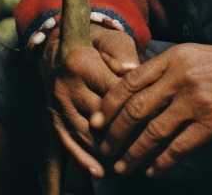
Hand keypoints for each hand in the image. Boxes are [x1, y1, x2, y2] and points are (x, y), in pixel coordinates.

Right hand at [40, 23, 140, 176]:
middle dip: (123, 130)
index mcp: (81, 63)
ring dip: (104, 150)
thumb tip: (133, 69)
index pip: (112, 90)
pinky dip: (81, 158)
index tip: (157, 114)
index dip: (135, 103)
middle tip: (149, 143)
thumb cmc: (95, 44)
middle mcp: (66, 86)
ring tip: (128, 162)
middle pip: (98, 115)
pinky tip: (98, 170)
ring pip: (83, 133)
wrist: (59, 48)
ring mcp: (58, 104)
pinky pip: (66, 142)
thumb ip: (122, 54)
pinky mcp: (54, 117)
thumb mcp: (112, 40)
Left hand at [96, 39, 211, 177]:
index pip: (130, 82)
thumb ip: (167, 70)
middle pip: (135, 110)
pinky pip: (177, 149)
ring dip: (133, 154)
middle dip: (114, 133)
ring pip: (152, 133)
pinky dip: (160, 163)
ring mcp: (197, 102)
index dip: (108, 105)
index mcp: (175, 58)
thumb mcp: (196, 55)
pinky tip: (152, 170)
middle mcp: (182, 78)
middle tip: (105, 147)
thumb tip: (134, 88)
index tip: (96, 121)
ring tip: (123, 166)